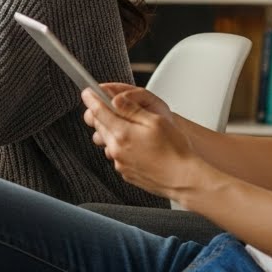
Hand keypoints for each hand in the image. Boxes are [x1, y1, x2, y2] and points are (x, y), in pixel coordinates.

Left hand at [81, 83, 203, 199]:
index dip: (91, 99)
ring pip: (107, 141)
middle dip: (102, 114)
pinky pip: (117, 154)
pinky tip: (139, 146)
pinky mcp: (125, 172)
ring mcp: (120, 163)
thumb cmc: (174, 150)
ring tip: (132, 129)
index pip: (98, 112)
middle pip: (100, 126)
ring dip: (113, 131)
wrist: (183, 179)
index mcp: (122, 133)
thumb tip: (114, 99)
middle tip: (114, 107)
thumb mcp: (155, 121)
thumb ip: (132, 109)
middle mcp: (116, 149)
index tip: (87, 92)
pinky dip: (122, 146)